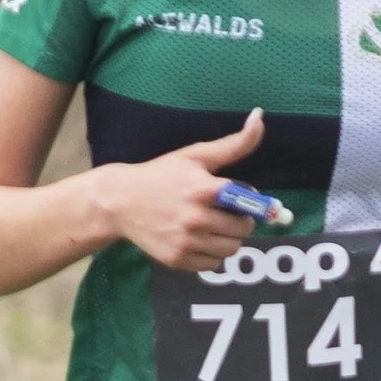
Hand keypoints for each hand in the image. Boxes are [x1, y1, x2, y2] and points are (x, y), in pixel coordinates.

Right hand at [103, 110, 268, 272]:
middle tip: (222, 212)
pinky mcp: (177, 259)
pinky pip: (213, 264)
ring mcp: (186, 241)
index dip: (250, 202)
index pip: (249, 204)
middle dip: (239, 220)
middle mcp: (196, 218)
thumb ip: (233, 143)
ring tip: (211, 226)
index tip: (241, 199)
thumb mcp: (195, 155)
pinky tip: (197, 239)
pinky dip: (211, 254)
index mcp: (204, 189)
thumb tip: (260, 117)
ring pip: (231, 249)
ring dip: (227, 239)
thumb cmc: (161, 175)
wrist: (120, 202)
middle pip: (243, 229)